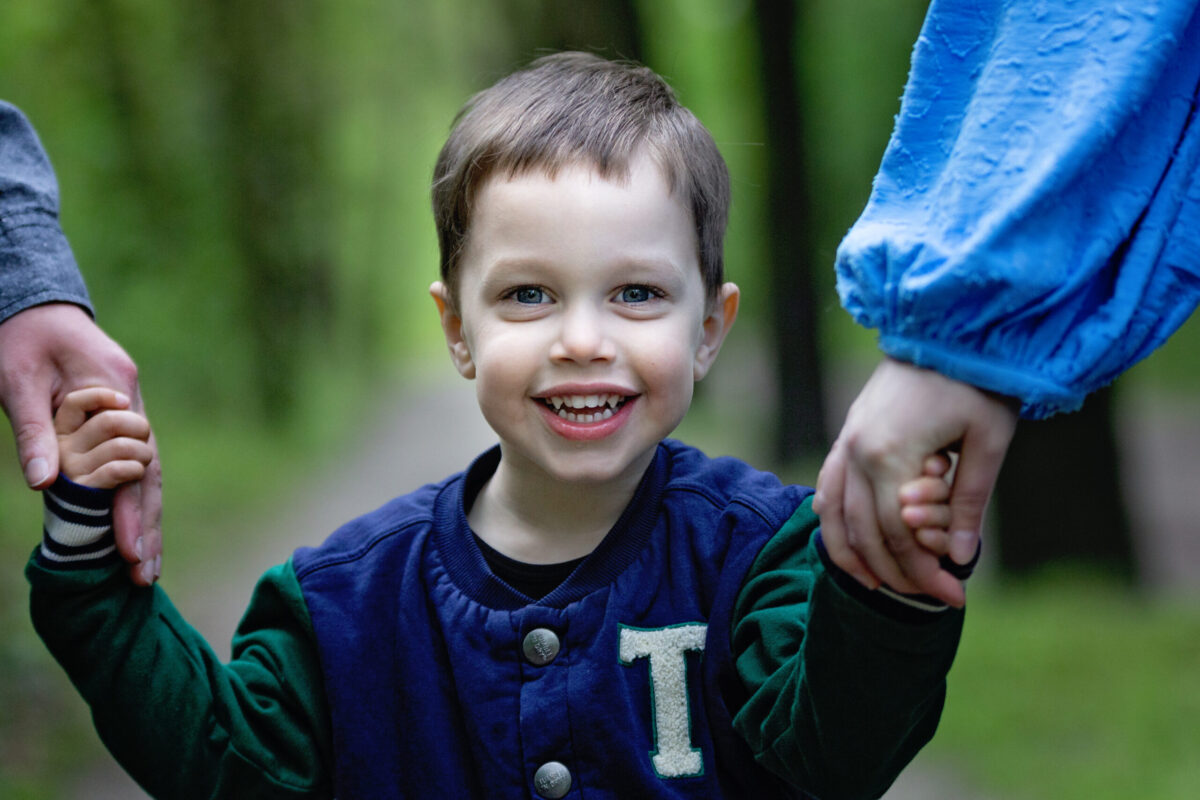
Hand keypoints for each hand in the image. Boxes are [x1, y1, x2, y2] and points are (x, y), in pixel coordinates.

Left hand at [0, 303, 161, 583]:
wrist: (33, 305)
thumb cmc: (20, 338)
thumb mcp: (17, 381)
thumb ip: (34, 432)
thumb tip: (44, 485)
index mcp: (117, 392)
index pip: (135, 461)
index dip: (132, 510)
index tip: (129, 551)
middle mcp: (134, 405)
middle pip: (151, 475)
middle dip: (148, 527)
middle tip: (144, 577)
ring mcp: (132, 412)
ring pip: (148, 474)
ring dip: (146, 521)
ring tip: (144, 568)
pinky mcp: (121, 419)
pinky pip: (136, 464)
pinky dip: (136, 500)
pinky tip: (134, 530)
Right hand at [814, 357, 1016, 606]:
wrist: (946, 326)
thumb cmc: (976, 381)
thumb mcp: (988, 440)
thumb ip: (970, 500)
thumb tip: (960, 557)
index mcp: (890, 453)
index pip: (899, 533)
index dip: (925, 571)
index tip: (956, 595)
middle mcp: (857, 451)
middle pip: (866, 533)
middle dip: (899, 573)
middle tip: (934, 599)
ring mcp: (845, 442)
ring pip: (833, 517)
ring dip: (855, 557)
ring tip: (881, 588)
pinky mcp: (846, 435)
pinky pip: (827, 489)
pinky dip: (832, 523)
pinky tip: (849, 546)